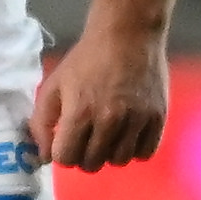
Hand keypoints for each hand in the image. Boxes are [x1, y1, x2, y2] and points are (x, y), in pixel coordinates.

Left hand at [31, 11, 170, 169]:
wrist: (127, 36)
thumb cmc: (85, 61)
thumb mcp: (53, 86)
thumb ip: (41, 123)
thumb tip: (42, 157)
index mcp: (79, 113)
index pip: (66, 158)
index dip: (61, 153)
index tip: (65, 141)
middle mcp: (110, 121)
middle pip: (92, 163)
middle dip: (83, 155)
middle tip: (85, 138)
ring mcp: (137, 120)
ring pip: (119, 161)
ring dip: (109, 153)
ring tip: (106, 135)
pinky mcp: (159, 117)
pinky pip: (146, 153)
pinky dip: (134, 149)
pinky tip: (127, 134)